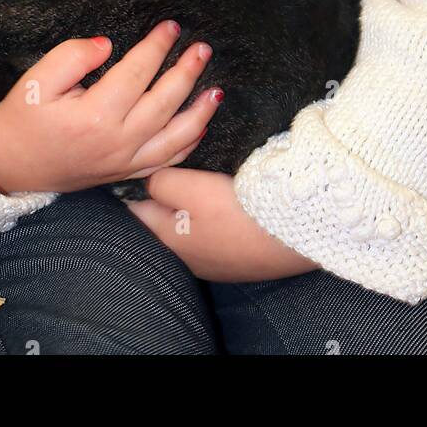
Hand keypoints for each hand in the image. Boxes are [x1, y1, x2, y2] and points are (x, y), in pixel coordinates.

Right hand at [0, 20, 220, 194]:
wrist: (8, 165)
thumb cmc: (22, 118)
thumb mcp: (36, 79)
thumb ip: (73, 56)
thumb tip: (108, 45)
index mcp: (94, 115)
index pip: (136, 73)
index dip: (157, 47)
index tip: (171, 26)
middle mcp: (116, 142)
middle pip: (164, 102)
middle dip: (187, 72)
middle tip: (202, 48)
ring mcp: (123, 162)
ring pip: (174, 137)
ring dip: (199, 112)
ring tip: (216, 88)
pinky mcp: (124, 174)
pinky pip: (165, 161)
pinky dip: (187, 145)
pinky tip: (199, 126)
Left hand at [124, 168, 320, 281]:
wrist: (294, 236)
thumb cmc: (238, 212)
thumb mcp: (192, 189)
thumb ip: (161, 182)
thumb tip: (148, 182)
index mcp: (167, 239)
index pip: (135, 210)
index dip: (132, 184)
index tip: (137, 164)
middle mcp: (185, 257)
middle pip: (160, 220)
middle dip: (160, 197)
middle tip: (171, 167)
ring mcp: (212, 262)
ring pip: (186, 228)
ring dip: (187, 207)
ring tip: (197, 181)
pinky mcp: (236, 260)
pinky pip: (212, 234)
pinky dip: (211, 218)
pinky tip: (222, 203)